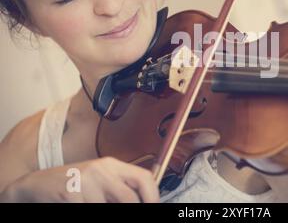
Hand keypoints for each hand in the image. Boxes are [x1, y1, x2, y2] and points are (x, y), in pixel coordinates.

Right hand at [2, 157, 159, 202]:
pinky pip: (89, 209)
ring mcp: (85, 181)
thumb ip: (120, 187)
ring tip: (96, 205)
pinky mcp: (70, 194)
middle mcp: (100, 169)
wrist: (38, 184)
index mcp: (111, 165)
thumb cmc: (73, 185)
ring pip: (108, 207)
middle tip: (132, 218)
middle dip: (133, 210)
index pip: (144, 178)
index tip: (155, 206)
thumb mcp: (100, 180)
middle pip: (129, 198)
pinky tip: (83, 206)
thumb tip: (144, 199)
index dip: (153, 196)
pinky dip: (90, 211)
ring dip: (106, 210)